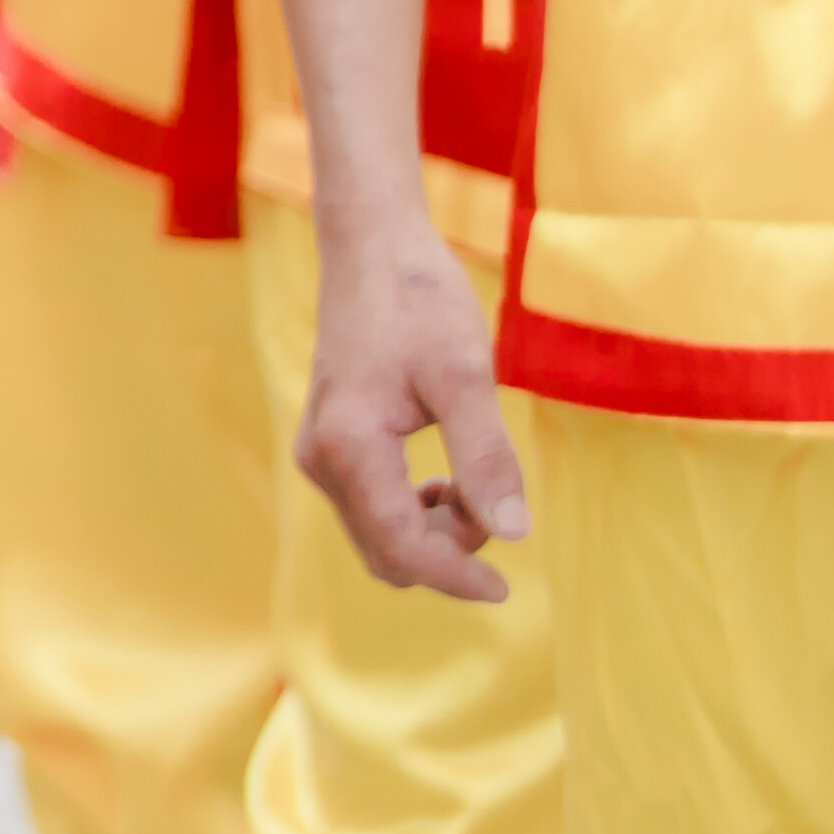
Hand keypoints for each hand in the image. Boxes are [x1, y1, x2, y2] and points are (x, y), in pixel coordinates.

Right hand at [293, 199, 530, 601]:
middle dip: (447, 551)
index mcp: (349, 446)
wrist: (371, 245)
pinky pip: (371, 507)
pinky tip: (448, 478)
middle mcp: (321, 458)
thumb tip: (513, 536)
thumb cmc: (418, 301)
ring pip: (378, 534)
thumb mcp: (466, 376)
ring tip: (475, 481)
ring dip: (434, 531)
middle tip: (494, 502)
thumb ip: (486, 458)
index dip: (457, 576)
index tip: (508, 587)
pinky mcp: (330, 440)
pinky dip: (415, 510)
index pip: (403, 545)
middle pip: (385, 551)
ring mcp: (320, 450)